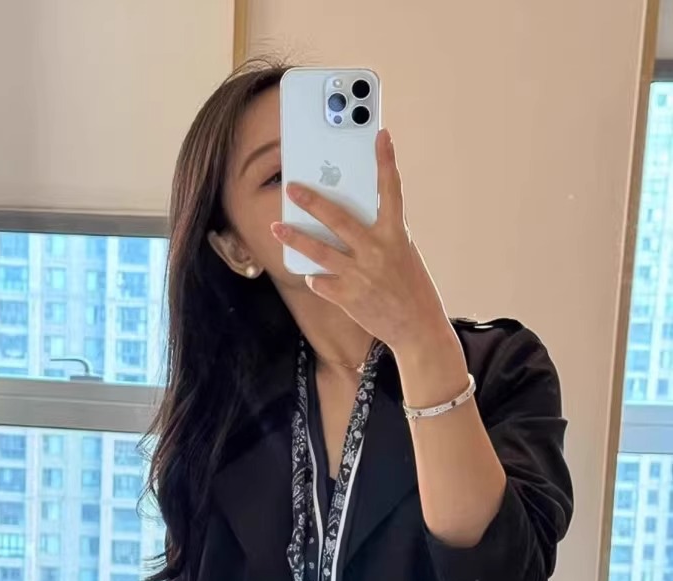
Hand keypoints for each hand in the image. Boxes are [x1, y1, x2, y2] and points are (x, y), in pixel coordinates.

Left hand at [271, 129, 462, 371]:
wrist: (417, 330)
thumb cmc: (412, 289)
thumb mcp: (404, 255)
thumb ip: (382, 235)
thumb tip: (355, 218)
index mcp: (396, 236)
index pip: (392, 191)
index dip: (386, 161)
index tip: (381, 135)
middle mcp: (377, 251)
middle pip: (338, 219)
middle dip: (312, 201)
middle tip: (292, 187)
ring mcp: (360, 275)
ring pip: (319, 251)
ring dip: (295, 238)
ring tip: (277, 226)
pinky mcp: (348, 298)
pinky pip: (320, 282)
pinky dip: (316, 278)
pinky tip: (314, 276)